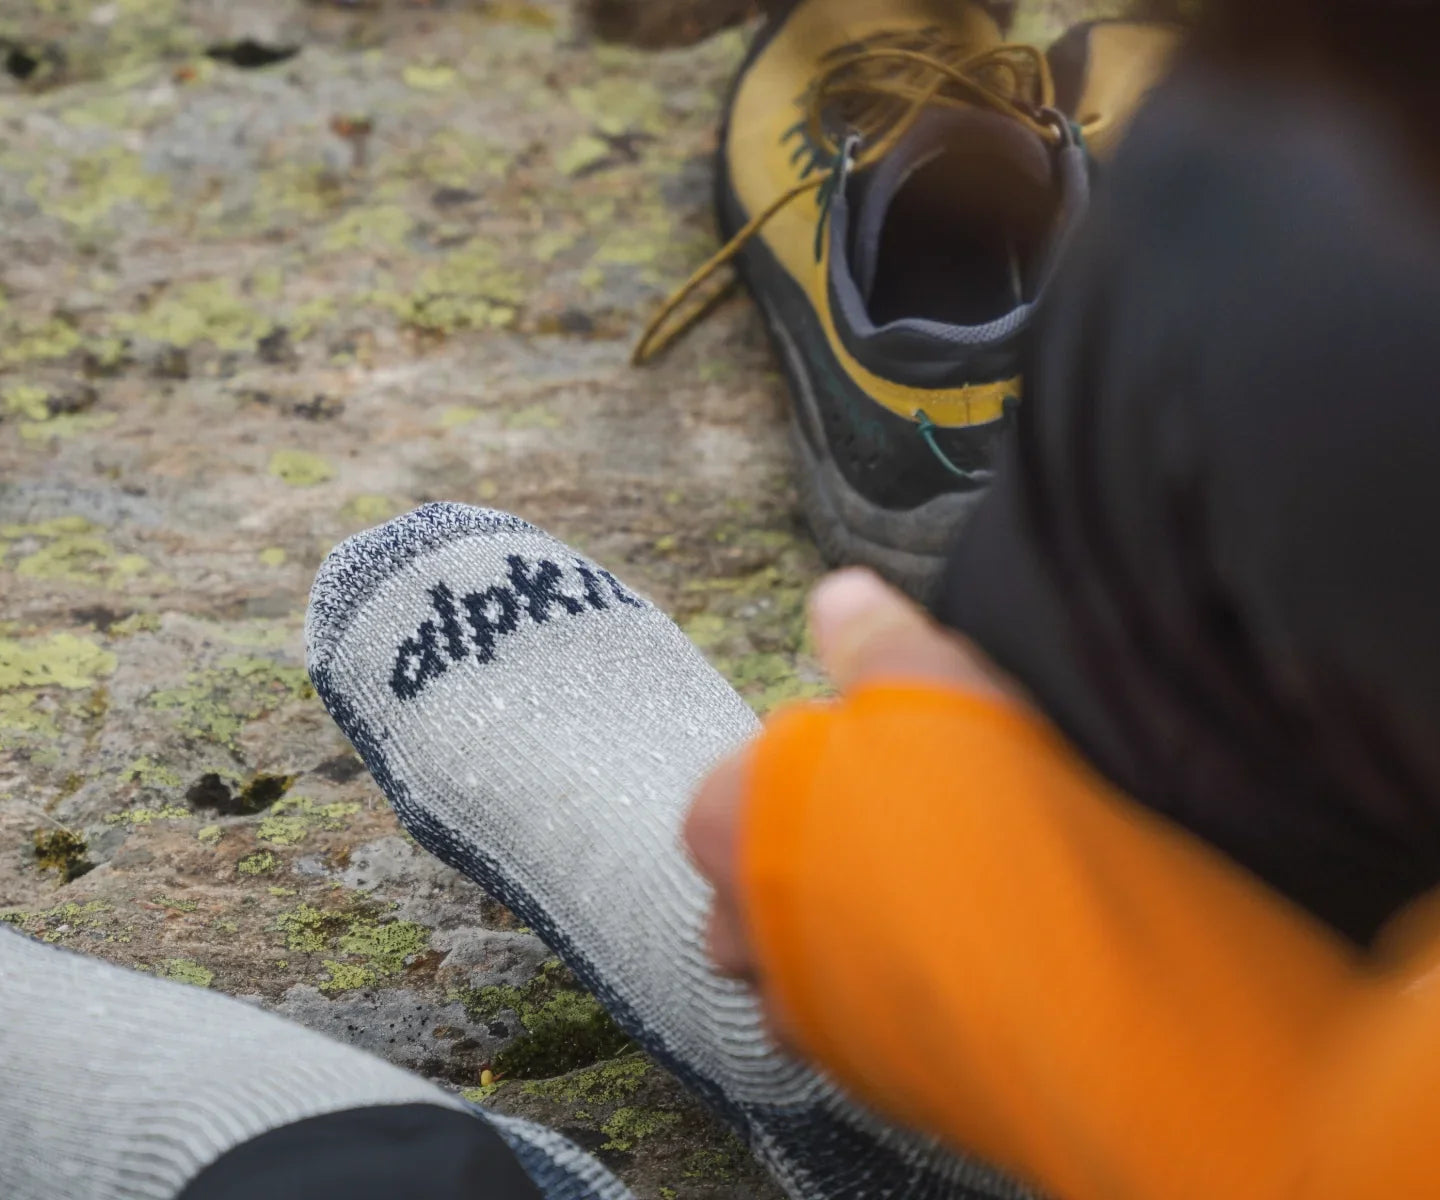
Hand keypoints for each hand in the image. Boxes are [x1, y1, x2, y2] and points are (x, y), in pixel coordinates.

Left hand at [682, 567, 1020, 1015]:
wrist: (1056, 980)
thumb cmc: (977, 817)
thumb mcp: (932, 684)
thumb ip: (875, 638)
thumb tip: (837, 595)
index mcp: (732, 819)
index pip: (734, 787)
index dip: (806, 771)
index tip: (874, 767)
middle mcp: (743, 923)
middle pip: (751, 884)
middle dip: (806, 861)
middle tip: (899, 836)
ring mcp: (800, 1012)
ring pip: (792, 970)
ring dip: (837, 939)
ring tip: (928, 908)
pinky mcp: (866, 1079)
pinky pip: (858, 1032)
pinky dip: (889, 1000)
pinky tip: (959, 969)